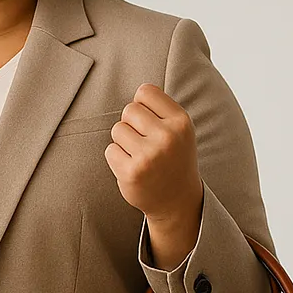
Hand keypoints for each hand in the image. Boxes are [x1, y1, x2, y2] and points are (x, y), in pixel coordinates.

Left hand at [104, 83, 203, 226]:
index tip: (150, 121)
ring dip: (123, 141)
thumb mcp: (179, 130)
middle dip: (132, 124)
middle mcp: (167, 137)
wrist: (177, 201)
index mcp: (181, 122)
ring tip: (140, 155)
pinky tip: (133, 167)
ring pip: (118, 129)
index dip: (142, 105)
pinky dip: (117, 158)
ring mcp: (149, 156)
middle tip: (145, 143)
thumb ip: (161, 109)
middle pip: (129, 110)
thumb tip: (137, 92)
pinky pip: (111, 150)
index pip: (146, 92)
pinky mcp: (132, 172)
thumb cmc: (174, 159)